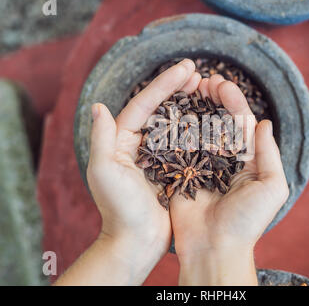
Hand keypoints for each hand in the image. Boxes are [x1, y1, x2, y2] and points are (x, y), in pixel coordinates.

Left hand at [60, 59, 200, 284]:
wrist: (136, 241)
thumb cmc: (119, 209)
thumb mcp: (104, 173)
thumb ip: (102, 138)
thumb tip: (98, 105)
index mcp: (122, 140)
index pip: (145, 104)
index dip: (165, 83)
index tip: (187, 67)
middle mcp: (140, 143)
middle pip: (161, 108)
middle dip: (178, 88)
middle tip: (198, 72)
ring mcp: (157, 155)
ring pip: (175, 122)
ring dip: (190, 104)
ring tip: (206, 88)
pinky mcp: (172, 169)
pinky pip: (186, 143)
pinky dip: (197, 128)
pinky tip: (211, 118)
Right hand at [170, 75, 288, 284]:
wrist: (214, 249)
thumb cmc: (247, 221)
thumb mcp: (271, 187)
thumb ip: (269, 154)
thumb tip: (264, 123)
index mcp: (246, 160)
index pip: (240, 123)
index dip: (232, 101)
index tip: (221, 83)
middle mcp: (223, 159)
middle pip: (217, 121)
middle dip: (212, 99)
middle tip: (203, 80)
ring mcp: (201, 165)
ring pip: (197, 129)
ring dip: (193, 108)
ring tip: (188, 87)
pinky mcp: (181, 173)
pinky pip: (177, 147)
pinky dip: (175, 128)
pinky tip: (171, 110)